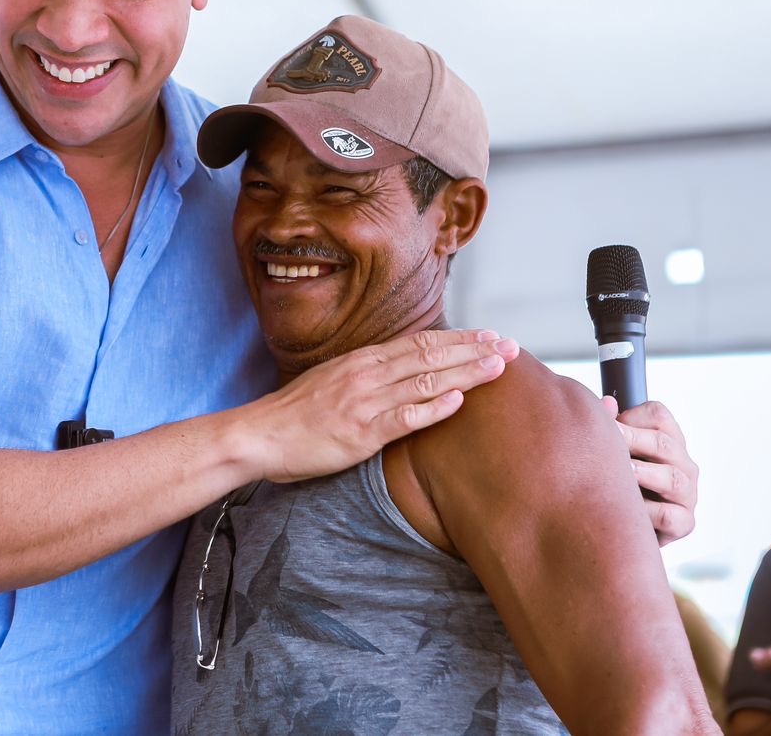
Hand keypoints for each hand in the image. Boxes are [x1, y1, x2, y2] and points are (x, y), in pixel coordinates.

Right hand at [244, 328, 513, 483]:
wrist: (260, 434)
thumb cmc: (295, 413)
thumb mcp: (332, 381)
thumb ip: (366, 375)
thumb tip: (399, 371)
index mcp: (362, 361)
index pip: (420, 342)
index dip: (459, 338)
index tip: (490, 336)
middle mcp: (367, 374)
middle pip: (430, 355)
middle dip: (474, 350)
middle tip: (510, 346)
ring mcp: (365, 402)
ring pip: (424, 381)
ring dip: (465, 373)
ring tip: (498, 367)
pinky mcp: (360, 433)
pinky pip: (403, 418)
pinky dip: (432, 408)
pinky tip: (458, 401)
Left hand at [602, 397, 698, 544]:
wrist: (625, 530)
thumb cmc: (620, 484)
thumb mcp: (615, 453)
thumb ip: (610, 427)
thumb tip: (606, 403)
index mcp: (668, 440)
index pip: (658, 415)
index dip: (631, 416)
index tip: (609, 426)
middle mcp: (683, 464)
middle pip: (664, 443)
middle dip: (631, 440)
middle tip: (606, 444)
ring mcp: (687, 494)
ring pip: (672, 478)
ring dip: (642, 474)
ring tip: (621, 474)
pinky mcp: (684, 523)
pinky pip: (669, 515)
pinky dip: (647, 512)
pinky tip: (628, 511)